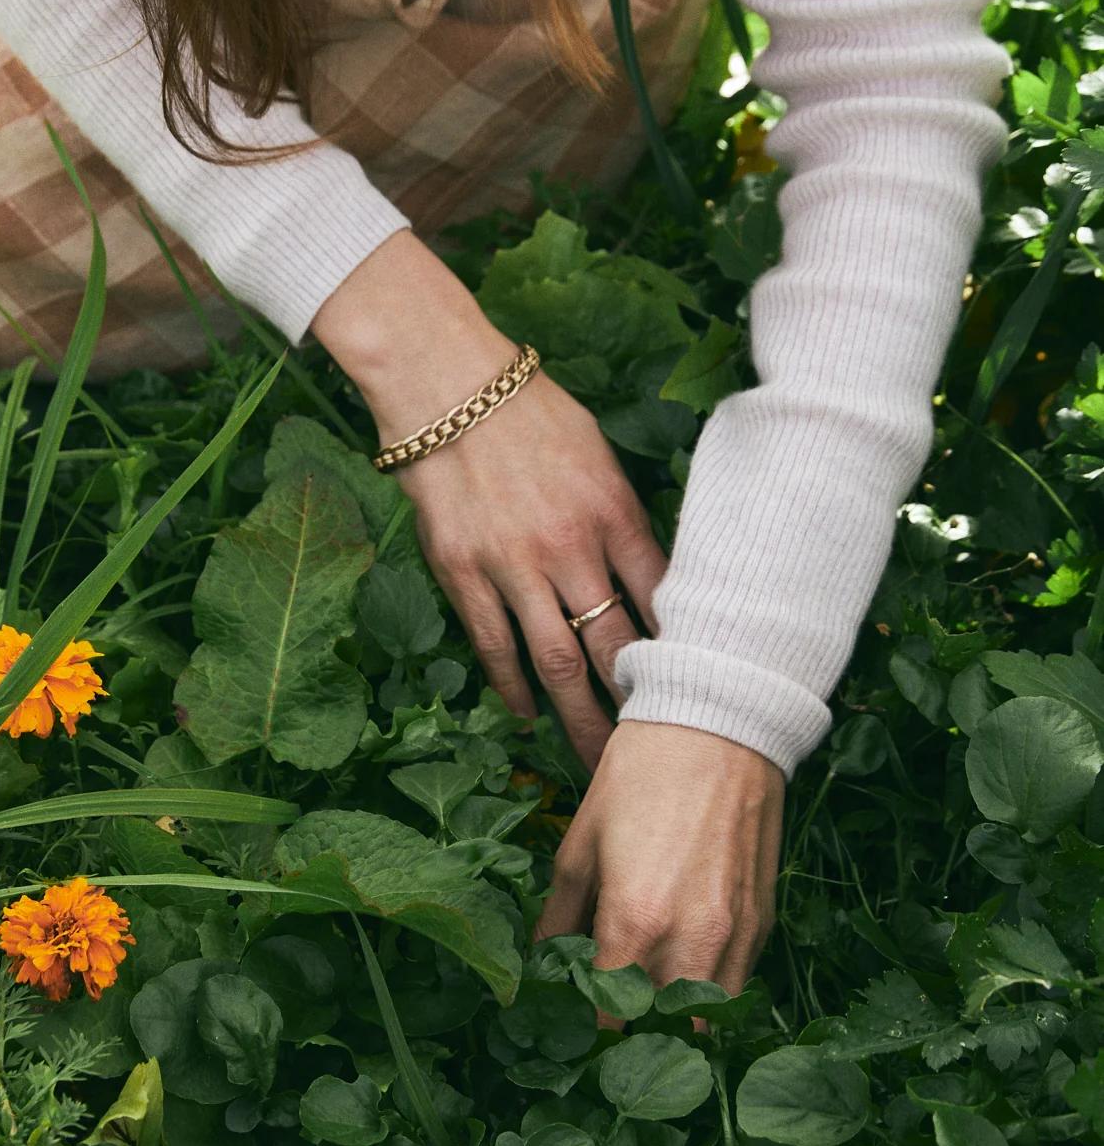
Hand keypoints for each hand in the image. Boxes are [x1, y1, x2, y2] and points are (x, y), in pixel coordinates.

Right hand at [310, 230, 668, 767]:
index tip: (697, 691)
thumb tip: (651, 573)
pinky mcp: (463, 572)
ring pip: (555, 662)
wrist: (448, 385)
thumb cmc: (530, 410)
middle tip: (656, 751)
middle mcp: (569, 547)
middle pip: (613, 647)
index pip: (660, 602)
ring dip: (578, 717)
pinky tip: (527, 712)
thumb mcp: (599, 453)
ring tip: (597, 759)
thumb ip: (622, 515)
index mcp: (613, 513)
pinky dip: (512, 685)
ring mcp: (512, 565)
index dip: (680, 653)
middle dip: (638, 708)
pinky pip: (493, 644)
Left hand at [534, 720, 784, 1026]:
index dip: (585, 1029)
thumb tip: (540, 961)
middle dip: (629, 1036)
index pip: (607, 1015)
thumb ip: (560, 913)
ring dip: (674, 1024)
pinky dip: (707, 994)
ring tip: (644, 1011)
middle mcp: (690, 943)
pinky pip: (735, 986)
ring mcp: (734, 938)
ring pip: (705, 1021)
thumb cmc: (639, 775)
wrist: (719, 726)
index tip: (571, 1028)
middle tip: (605, 1024)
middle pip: (658, 1031)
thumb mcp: (581, 841)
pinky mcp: (762, 924)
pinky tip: (680, 975)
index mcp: (635, 922)